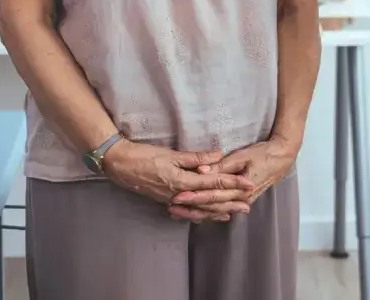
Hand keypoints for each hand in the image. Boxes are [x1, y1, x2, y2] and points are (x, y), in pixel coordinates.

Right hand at [102, 140, 253, 220]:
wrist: (120, 165)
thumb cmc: (145, 156)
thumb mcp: (171, 154)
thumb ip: (195, 158)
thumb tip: (218, 156)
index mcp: (183, 182)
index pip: (214, 183)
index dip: (233, 184)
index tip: (249, 184)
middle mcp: (180, 194)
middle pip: (210, 200)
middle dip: (231, 202)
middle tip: (248, 205)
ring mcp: (173, 200)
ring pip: (201, 208)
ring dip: (219, 210)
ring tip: (234, 213)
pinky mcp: (167, 200)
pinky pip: (189, 211)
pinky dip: (201, 214)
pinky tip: (209, 215)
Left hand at [167, 136, 296, 221]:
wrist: (282, 158)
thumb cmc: (263, 153)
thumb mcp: (243, 156)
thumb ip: (222, 165)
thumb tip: (202, 169)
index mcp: (240, 189)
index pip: (212, 195)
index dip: (194, 196)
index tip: (177, 196)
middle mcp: (240, 200)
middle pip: (211, 207)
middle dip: (190, 207)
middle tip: (171, 207)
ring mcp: (241, 202)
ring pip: (215, 212)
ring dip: (196, 212)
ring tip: (178, 212)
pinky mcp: (241, 200)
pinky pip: (222, 210)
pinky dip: (208, 213)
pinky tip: (196, 214)